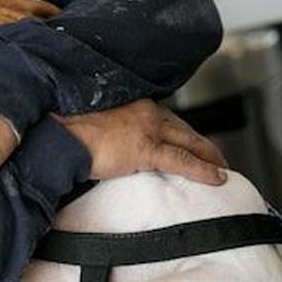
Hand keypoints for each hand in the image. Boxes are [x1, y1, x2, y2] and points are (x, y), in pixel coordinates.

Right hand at [55, 99, 228, 183]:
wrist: (58, 133)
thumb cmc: (67, 131)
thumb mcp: (92, 125)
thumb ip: (109, 132)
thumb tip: (110, 147)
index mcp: (133, 104)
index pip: (166, 118)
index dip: (182, 131)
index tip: (191, 142)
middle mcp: (145, 111)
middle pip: (183, 128)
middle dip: (203, 144)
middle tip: (218, 158)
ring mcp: (147, 129)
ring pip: (189, 142)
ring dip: (209, 156)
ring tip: (222, 169)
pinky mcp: (145, 148)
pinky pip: (182, 160)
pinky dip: (203, 170)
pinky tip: (217, 178)